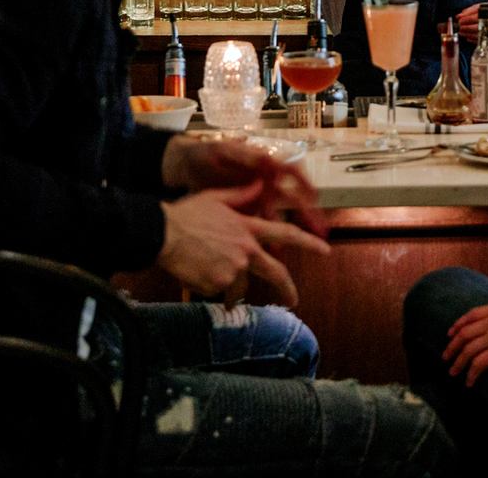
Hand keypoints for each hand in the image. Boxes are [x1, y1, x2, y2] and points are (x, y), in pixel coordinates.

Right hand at [157, 183, 328, 306]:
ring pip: (238, 285)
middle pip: (274, 273)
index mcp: (247, 228)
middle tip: (293, 301)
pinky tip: (195, 271)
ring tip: (207, 268)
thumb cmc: (186, 214)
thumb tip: (259, 185)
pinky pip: (217, 291)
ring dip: (229, 284)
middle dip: (287, 289)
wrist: (162, 234)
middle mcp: (245, 251)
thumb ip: (241, 195)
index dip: (308, 243)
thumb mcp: (215, 198)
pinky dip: (210, 285)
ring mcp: (232, 269)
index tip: (325, 251)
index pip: (285, 235)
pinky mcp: (216, 285)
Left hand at [163, 136, 328, 237]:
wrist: (185, 168)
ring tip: (305, 246)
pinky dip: (269, 239)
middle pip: (291, 198)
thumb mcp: (221, 149)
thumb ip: (241, 153)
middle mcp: (265, 182)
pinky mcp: (245, 212)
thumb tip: (265, 156)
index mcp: (263, 165)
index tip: (314, 196)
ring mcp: (256, 198)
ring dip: (292, 231)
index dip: (305, 183)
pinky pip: (261, 226)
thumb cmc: (205, 154)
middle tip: (321, 231)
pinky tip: (275, 252)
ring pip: (279, 216)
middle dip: (307, 214)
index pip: (291, 172)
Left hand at [443, 286, 487, 386]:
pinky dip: (471, 373)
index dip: (458, 324)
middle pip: (464, 333)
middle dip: (452, 346)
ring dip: (457, 362)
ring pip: (467, 350)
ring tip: (452, 372)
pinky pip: (479, 364)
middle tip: (445, 356)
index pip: (471, 315)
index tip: (450, 333)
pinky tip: (469, 382)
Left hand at [450, 3, 484, 42]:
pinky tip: (468, 37)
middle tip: (459, 27)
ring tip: (461, 32)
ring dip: (468, 34)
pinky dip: (473, 40)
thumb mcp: (484, 7)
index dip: (466, 19)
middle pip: (478, 27)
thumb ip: (471, 10)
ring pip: (480, 36)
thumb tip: (460, 15)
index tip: (459, 20)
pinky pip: (482, 41)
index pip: (477, 16)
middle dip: (466, 28)